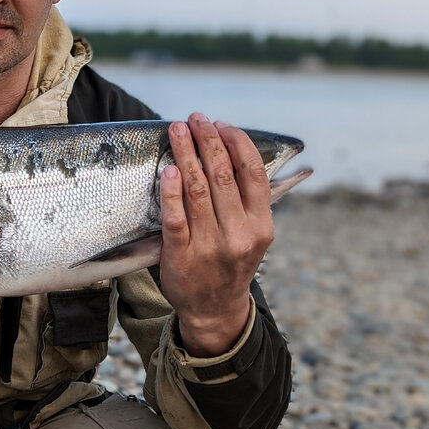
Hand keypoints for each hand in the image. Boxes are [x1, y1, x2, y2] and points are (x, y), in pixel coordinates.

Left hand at [158, 113, 273, 356]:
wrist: (215, 310)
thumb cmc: (232, 262)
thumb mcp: (255, 235)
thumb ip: (252, 199)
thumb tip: (245, 151)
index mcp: (261, 225)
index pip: (252, 172)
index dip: (237, 142)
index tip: (222, 124)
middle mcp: (238, 234)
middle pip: (222, 175)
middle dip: (208, 140)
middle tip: (195, 118)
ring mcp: (209, 246)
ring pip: (197, 189)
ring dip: (186, 154)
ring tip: (177, 130)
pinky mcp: (181, 256)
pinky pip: (175, 217)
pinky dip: (171, 191)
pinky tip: (168, 170)